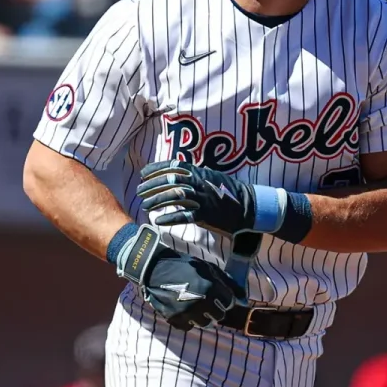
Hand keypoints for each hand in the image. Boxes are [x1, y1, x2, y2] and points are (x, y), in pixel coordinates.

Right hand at [114, 224, 243, 330]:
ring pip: (205, 324)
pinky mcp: (175, 319)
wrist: (155, 268)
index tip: (217, 295)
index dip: (224, 298)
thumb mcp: (209, 268)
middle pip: (219, 316)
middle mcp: (201, 302)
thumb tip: (245, 299)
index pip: (229, 303)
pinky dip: (188, 320)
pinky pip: (189, 327)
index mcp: (211, 288)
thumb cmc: (185, 266)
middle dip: (215, 309)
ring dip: (202, 316)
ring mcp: (187, 312)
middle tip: (205, 300)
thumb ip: (229, 283)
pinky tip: (183, 308)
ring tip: (194, 303)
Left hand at [137, 160, 263, 236]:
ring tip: (145, 206)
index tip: (143, 173)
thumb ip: (195, 174)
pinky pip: (183, 216)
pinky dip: (169, 218)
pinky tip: (158, 221)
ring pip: (174, 197)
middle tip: (139, 191)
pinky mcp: (205, 215)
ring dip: (157, 201)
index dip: (156, 169)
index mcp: (200, 173)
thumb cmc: (228, 191)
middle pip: (170, 181)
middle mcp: (200, 184)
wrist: (247, 207)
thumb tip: (177, 172)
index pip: (173, 166)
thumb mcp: (211, 177)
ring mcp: (202, 199)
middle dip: (152, 186)